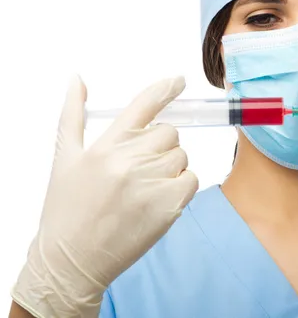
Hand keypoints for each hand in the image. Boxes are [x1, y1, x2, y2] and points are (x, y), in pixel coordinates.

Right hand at [11, 76, 198, 317]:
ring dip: (170, 167)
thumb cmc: (67, 209)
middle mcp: (129, 160)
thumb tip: (77, 80)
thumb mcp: (63, 159)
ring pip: (181, 156)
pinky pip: (191, 179)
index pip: (142, 105)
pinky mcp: (168, 205)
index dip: (164, 89)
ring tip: (143, 188)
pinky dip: (180, 186)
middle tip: (140, 168)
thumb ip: (72, 116)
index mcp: (106, 145)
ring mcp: (150, 183)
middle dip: (160, 145)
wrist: (72, 260)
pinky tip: (157, 199)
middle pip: (169, 132)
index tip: (179, 80)